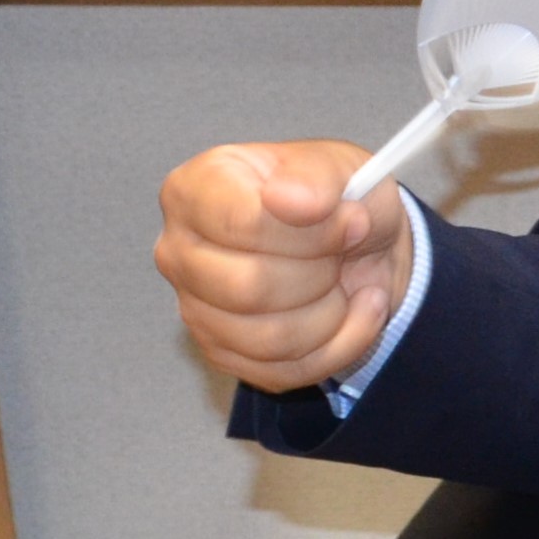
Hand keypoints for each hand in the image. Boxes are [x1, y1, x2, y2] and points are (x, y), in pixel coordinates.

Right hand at [155, 141, 413, 395]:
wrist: (359, 248)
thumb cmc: (336, 201)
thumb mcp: (340, 168)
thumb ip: (314, 177)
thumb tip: (289, 199)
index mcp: (195, 189)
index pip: (241, 223)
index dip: (310, 231)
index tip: (351, 220)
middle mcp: (180, 250)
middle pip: (249, 287)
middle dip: (320, 274)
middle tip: (345, 252)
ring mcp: (195, 307)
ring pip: (270, 338)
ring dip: (333, 312)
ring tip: (346, 280)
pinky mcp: (223, 353)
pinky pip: (286, 370)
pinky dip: (340, 344)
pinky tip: (351, 311)